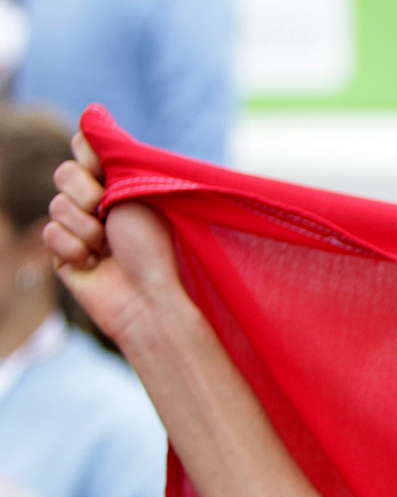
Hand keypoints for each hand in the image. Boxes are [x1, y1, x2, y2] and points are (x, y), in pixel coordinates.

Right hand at [43, 131, 184, 347]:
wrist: (151, 297)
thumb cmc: (157, 246)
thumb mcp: (139, 190)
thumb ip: (114, 153)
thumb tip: (92, 110)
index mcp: (121, 185)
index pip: (85, 149)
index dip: (90, 159)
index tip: (106, 172)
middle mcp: (100, 205)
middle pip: (64, 174)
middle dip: (85, 192)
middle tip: (107, 214)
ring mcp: (81, 230)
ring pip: (56, 206)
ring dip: (85, 227)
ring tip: (109, 248)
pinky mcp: (66, 256)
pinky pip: (50, 234)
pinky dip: (73, 248)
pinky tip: (95, 264)